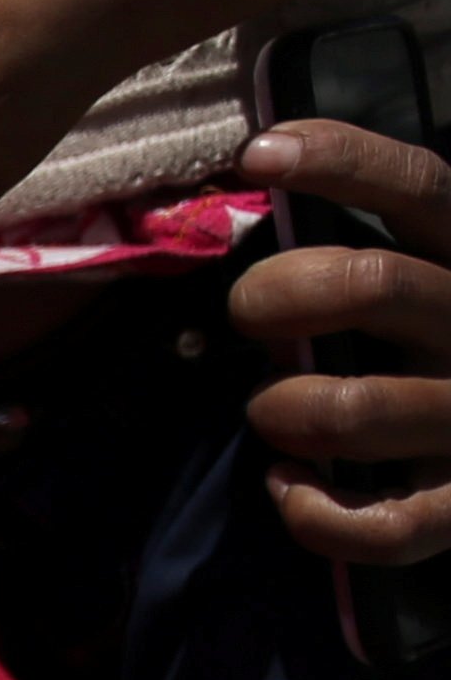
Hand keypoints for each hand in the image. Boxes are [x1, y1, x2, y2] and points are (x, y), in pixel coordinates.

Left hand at [233, 117, 450, 565]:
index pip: (421, 186)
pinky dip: (312, 512)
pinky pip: (377, 525)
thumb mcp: (423, 272)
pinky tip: (290, 486)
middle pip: (370, 282)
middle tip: (248, 316)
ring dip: (279, 410)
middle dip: (274, 295)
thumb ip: (361, 244)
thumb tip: (260, 183)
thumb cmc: (434, 345)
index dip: (342, 159)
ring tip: (273, 411)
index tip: (259, 155)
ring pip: (348, 407)